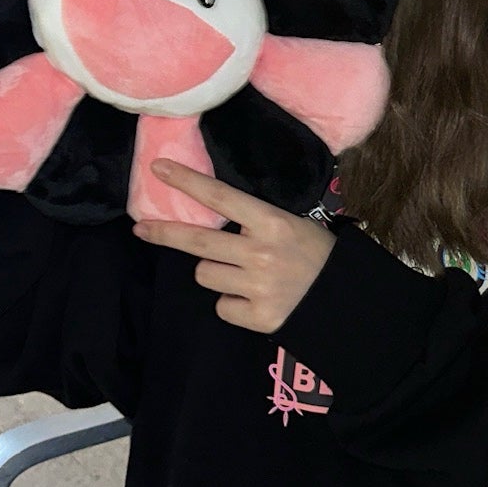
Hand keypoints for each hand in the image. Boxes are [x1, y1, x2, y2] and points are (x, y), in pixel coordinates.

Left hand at [133, 159, 335, 332]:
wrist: (345, 299)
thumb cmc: (316, 255)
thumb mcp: (292, 224)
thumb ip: (254, 220)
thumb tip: (210, 212)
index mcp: (271, 222)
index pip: (219, 197)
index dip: (186, 181)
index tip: (158, 169)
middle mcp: (260, 252)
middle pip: (197, 241)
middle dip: (164, 233)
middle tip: (142, 229)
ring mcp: (257, 287)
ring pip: (205, 275)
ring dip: (216, 274)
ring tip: (244, 275)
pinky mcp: (257, 317)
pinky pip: (222, 307)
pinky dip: (233, 304)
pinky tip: (255, 299)